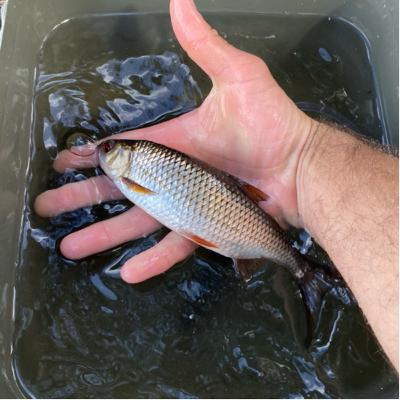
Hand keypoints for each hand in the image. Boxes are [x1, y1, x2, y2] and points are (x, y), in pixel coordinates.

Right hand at [35, 0, 315, 283]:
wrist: (300, 168)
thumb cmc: (272, 125)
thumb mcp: (238, 78)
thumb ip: (205, 46)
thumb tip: (179, 2)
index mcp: (174, 143)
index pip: (124, 148)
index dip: (93, 153)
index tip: (65, 159)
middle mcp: (175, 176)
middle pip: (120, 189)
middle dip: (82, 197)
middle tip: (49, 207)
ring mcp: (188, 204)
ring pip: (138, 223)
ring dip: (104, 235)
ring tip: (72, 247)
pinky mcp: (206, 227)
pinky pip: (175, 245)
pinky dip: (153, 260)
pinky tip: (127, 273)